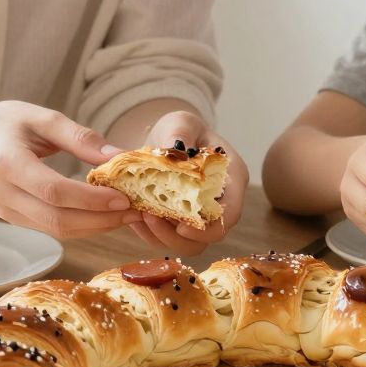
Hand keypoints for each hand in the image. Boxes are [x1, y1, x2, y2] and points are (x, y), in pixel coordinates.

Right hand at [0, 100, 131, 238]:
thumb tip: (119, 157)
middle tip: (135, 210)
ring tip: (126, 214)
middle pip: (57, 219)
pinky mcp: (11, 217)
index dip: (91, 200)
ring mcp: (4, 209)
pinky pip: (50, 228)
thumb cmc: (6, 122)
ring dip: (95, 227)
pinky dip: (80, 225)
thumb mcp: (42, 117)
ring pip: (55, 230)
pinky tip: (102, 214)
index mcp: (7, 162)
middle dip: (100, 220)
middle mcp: (2, 192)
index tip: (123, 197)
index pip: (53, 191)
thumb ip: (80, 137)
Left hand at [127, 110, 246, 256]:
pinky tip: (134, 216)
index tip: (181, 225)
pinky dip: (149, 233)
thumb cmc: (182, 129)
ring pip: (187, 244)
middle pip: (208, 236)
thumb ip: (180, 132)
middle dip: (178, 235)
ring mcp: (199, 214)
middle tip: (150, 216)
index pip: (230, 214)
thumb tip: (174, 148)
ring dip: (161, 235)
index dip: (209, 227)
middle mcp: (220, 202)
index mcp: (231, 179)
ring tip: (139, 214)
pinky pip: (166, 238)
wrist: (168, 138)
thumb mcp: (182, 122)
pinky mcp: (180, 221)